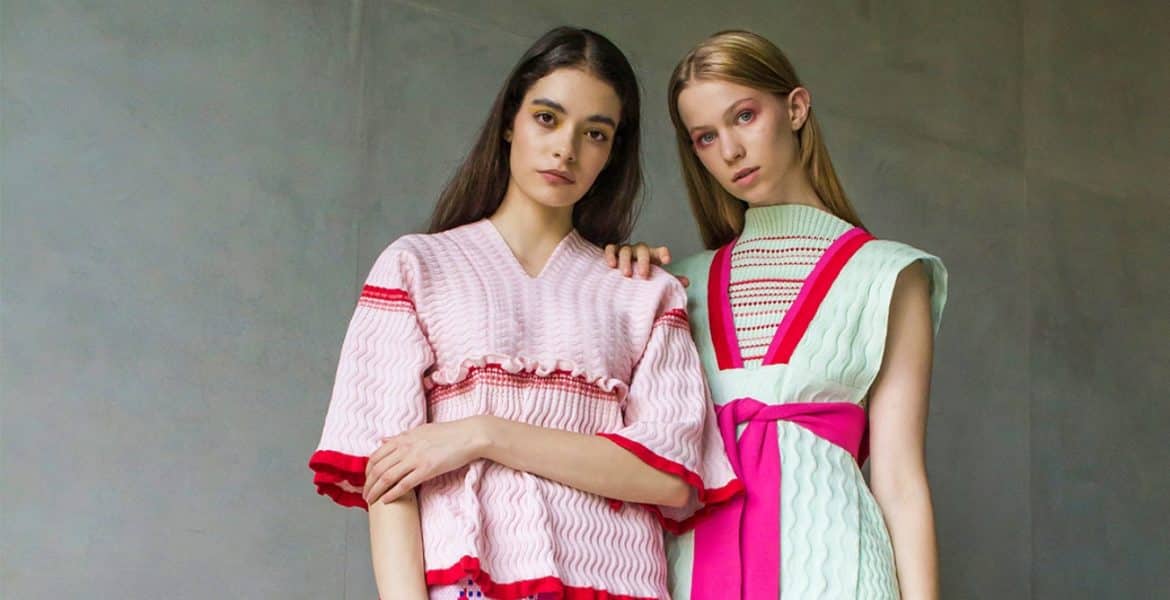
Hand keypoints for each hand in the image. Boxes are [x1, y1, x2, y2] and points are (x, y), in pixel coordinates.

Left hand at [363, 417, 489, 504]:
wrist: (469, 435)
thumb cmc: (448, 433)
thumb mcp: (420, 430)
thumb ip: (401, 436)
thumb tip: (383, 439)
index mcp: (403, 438)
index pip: (376, 456)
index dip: (367, 471)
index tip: (366, 481)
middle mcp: (406, 448)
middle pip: (378, 468)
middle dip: (368, 484)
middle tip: (365, 495)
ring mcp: (415, 459)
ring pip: (387, 477)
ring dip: (376, 491)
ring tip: (371, 501)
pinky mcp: (426, 469)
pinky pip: (404, 484)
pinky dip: (392, 494)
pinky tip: (386, 500)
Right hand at [603, 242, 688, 286]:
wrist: (623, 275)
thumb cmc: (642, 277)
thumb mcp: (656, 278)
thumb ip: (670, 280)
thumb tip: (687, 282)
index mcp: (652, 256)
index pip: (660, 251)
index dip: (663, 254)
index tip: (667, 261)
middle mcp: (639, 250)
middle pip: (643, 250)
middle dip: (643, 262)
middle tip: (644, 275)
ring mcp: (625, 250)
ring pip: (625, 250)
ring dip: (626, 261)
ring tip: (627, 274)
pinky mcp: (613, 251)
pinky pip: (611, 249)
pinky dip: (611, 255)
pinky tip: (611, 265)